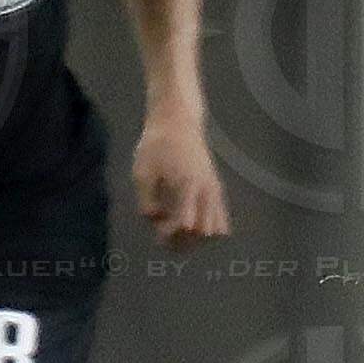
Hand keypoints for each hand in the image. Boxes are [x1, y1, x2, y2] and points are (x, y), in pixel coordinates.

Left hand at [133, 103, 231, 245]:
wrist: (178, 121)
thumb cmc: (156, 145)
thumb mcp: (142, 172)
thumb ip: (147, 201)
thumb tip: (154, 221)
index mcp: (187, 186)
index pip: (186, 224)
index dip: (171, 234)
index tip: (156, 229)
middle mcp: (206, 191)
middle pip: (205, 232)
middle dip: (184, 241)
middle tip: (166, 233)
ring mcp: (214, 190)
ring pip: (217, 229)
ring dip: (197, 237)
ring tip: (178, 230)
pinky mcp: (217, 189)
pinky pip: (222, 218)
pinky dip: (207, 228)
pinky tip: (189, 222)